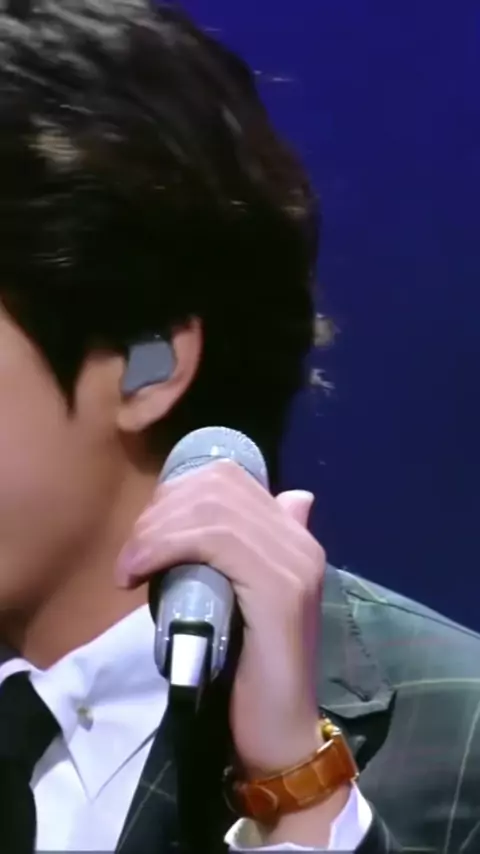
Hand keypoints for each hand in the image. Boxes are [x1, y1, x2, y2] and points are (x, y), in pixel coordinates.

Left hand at [115, 460, 324, 775]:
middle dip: (159, 511)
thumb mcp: (233, 598)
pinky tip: (139, 572)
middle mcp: (299, 539)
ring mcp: (294, 562)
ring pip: (213, 510)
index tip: (145, 533)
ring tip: (129, 568)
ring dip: (155, 532)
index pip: (229, 478)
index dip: (175, 493)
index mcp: (292, 536)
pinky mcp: (280, 589)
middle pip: (217, 486)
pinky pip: (215, 541)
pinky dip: (165, 547)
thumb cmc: (247, 670)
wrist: (279, 732)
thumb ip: (240, 555)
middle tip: (131, 555)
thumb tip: (269, 507)